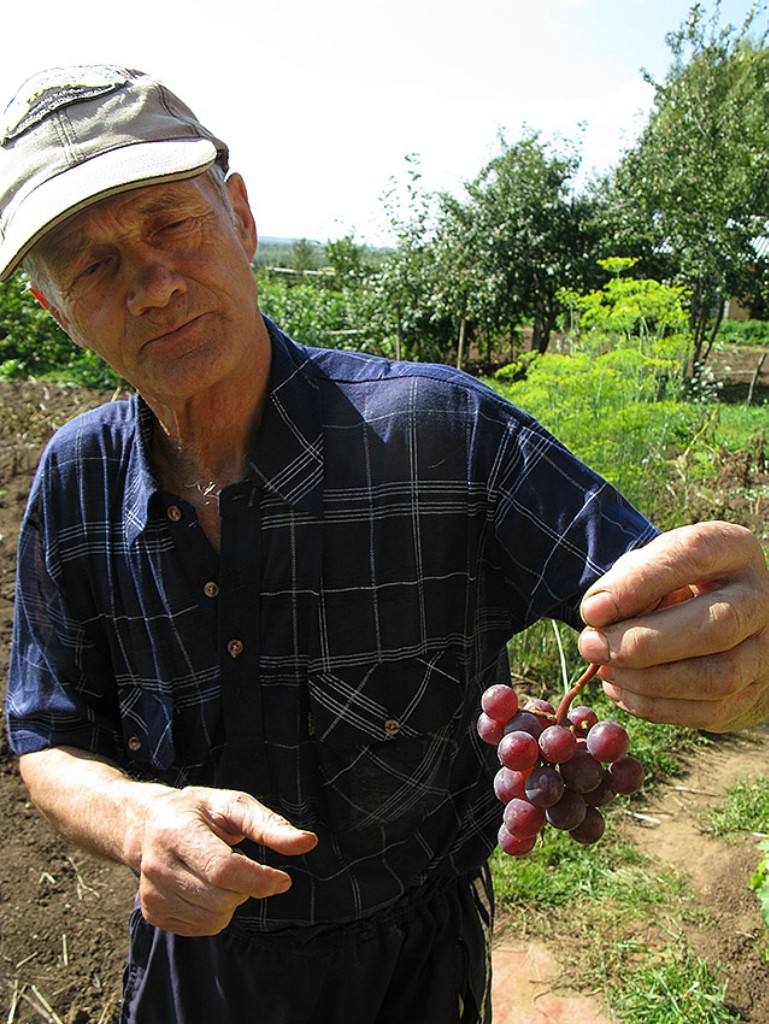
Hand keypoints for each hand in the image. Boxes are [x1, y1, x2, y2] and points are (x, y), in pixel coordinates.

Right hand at [135, 786, 317, 935]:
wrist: (151, 824)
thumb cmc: (202, 812)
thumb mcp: (235, 806)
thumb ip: (270, 826)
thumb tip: (309, 842)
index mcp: (178, 831)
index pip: (223, 869)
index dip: (259, 879)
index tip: (283, 879)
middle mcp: (158, 865)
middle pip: (220, 899)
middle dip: (245, 887)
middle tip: (240, 864)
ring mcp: (151, 892)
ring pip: (212, 919)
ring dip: (230, 901)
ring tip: (220, 873)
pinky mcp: (153, 913)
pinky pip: (201, 929)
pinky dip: (215, 913)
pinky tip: (206, 888)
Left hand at [577, 521, 768, 731]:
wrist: (710, 618)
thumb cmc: (671, 586)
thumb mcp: (649, 567)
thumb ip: (624, 583)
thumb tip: (597, 618)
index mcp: (734, 550)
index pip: (694, 555)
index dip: (639, 583)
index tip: (593, 609)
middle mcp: (759, 599)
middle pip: (718, 625)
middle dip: (645, 643)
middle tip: (593, 647)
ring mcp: (763, 651)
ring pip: (716, 677)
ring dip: (647, 680)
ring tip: (606, 670)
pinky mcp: (752, 695)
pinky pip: (707, 711)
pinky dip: (655, 705)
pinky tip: (623, 689)